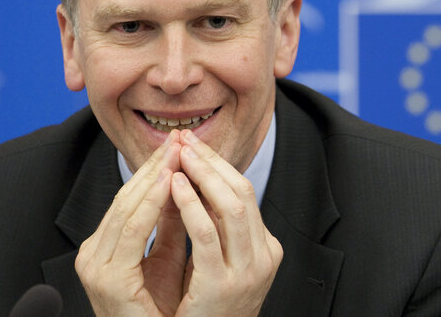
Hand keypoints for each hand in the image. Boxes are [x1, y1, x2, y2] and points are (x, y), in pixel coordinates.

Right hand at [75, 130, 188, 316]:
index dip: (154, 170)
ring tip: (176, 153)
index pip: (130, 199)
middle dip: (154, 166)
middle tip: (178, 139)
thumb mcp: (166, 261)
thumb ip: (169, 226)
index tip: (178, 146)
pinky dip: (151, 203)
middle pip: (126, 198)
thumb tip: (184, 187)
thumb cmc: (161, 313)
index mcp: (104, 248)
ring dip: (154, 177)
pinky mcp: (108, 279)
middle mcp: (94, 254)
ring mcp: (96, 266)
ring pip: (126, 208)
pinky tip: (169, 182)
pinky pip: (132, 231)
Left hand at [170, 129, 282, 316]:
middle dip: (212, 163)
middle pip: (243, 193)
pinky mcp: (221, 286)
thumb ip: (203, 227)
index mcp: (266, 250)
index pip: (245, 194)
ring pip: (231, 207)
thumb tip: (181, 181)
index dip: (219, 166)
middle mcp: (264, 258)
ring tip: (179, 156)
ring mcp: (247, 273)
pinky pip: (206, 235)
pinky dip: (191, 205)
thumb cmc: (201, 313)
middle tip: (185, 141)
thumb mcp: (211, 264)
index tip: (194, 146)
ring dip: (203, 176)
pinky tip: (174, 186)